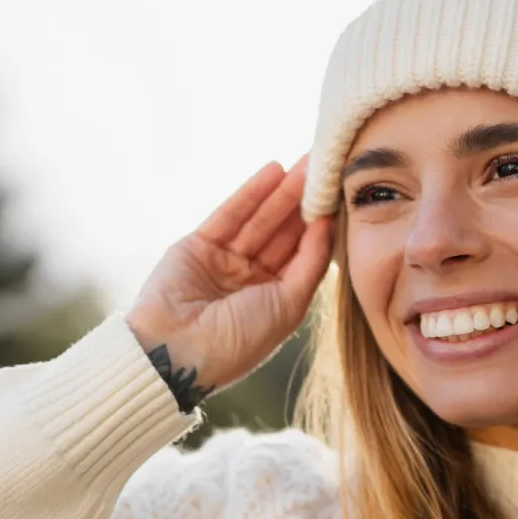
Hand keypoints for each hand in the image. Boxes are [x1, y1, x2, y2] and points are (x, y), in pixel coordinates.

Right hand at [125, 156, 333, 408]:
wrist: (176, 353)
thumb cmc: (238, 341)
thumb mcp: (289, 305)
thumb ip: (311, 262)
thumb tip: (329, 223)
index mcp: (276, 299)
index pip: (303, 254)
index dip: (321, 226)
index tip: (341, 196)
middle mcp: (251, 280)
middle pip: (283, 232)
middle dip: (304, 202)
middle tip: (326, 168)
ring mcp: (224, 262)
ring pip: (259, 220)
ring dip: (283, 192)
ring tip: (306, 165)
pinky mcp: (197, 246)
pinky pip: (230, 215)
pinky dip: (251, 193)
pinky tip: (274, 171)